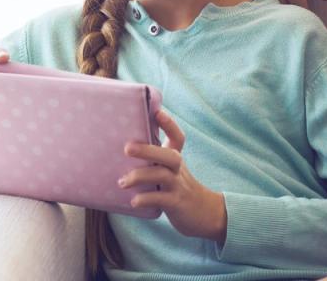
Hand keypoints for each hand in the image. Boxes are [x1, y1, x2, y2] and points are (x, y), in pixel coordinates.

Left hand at [119, 109, 227, 243]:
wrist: (204, 213)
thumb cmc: (178, 188)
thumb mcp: (170, 171)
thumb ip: (153, 161)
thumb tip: (122, 150)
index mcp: (175, 158)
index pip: (177, 137)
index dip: (169, 124)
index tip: (157, 112)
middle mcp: (178, 169)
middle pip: (168, 155)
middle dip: (148, 150)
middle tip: (127, 148)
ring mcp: (178, 186)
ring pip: (163, 175)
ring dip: (140, 177)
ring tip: (122, 182)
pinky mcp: (176, 203)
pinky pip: (161, 199)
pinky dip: (146, 199)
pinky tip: (133, 201)